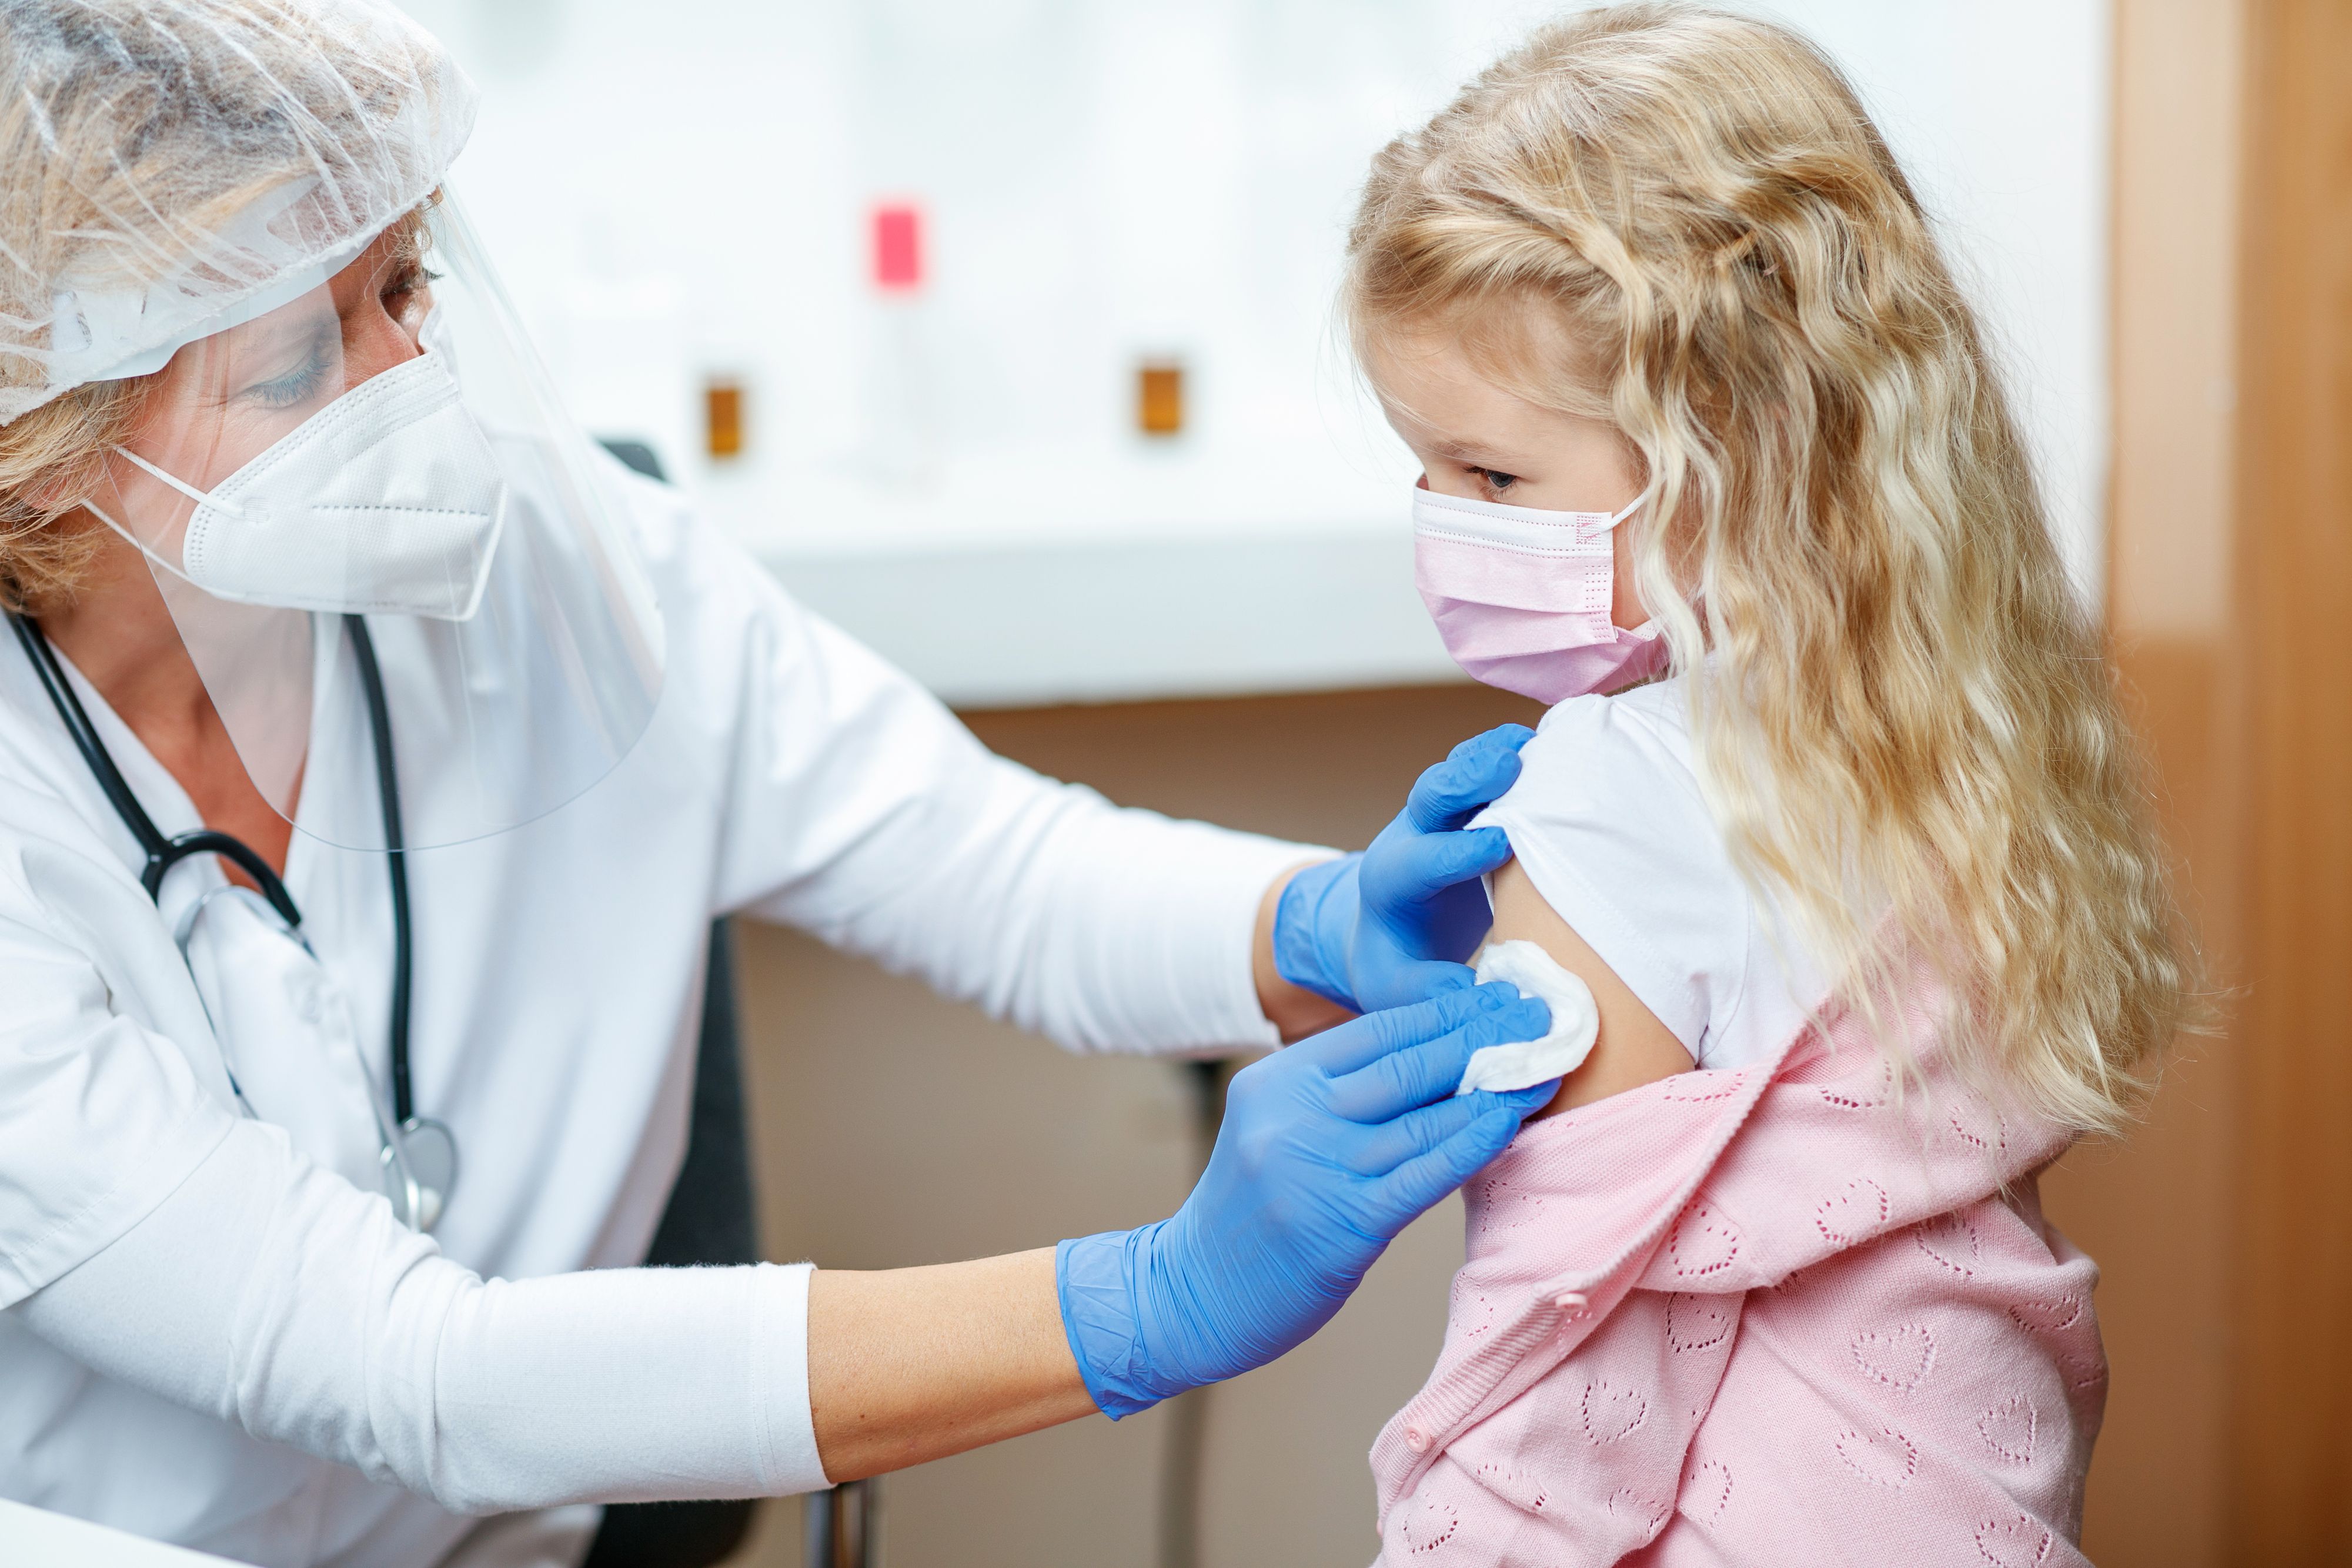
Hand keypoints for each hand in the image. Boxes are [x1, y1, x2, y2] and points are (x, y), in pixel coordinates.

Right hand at [1056, 980, 1554, 1416]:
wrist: (1194, 1292)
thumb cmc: (1254, 1208)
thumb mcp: (1278, 1126)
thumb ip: (1340, 1092)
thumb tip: (1441, 1056)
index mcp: (1278, 1080)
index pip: (1377, 1031)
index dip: (1447, 1012)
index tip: (1502, 998)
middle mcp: (1293, 1116)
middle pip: (1405, 1064)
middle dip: (1480, 1037)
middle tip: (1539, 1018)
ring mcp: (1314, 1169)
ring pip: (1420, 1117)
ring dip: (1492, 1088)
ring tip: (1543, 1064)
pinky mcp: (1340, 1225)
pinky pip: (1420, 1175)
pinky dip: (1469, 1144)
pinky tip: (1507, 1121)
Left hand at [1273, 724, 1532, 1012]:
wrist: (1389, 933)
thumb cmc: (1399, 966)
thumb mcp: (1400, 993)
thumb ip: (1439, 995)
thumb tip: (1500, 1003)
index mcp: (1391, 884)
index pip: (1423, 861)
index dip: (1459, 852)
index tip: (1499, 845)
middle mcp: (1412, 836)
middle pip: (1430, 796)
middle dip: (1465, 779)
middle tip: (1507, 763)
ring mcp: (1440, 813)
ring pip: (1459, 771)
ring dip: (1491, 755)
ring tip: (1531, 741)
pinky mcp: (1468, 802)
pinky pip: (1484, 765)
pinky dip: (1512, 750)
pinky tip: (1548, 738)